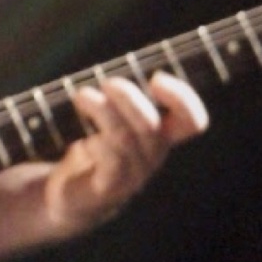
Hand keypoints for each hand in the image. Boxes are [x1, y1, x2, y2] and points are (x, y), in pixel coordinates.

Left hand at [40, 73, 208, 233]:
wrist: (70, 197)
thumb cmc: (92, 148)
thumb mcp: (110, 119)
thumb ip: (120, 97)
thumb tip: (120, 64)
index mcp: (159, 137)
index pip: (191, 121)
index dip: (183, 99)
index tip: (156, 79)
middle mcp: (151, 156)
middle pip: (152, 126)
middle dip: (131, 99)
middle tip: (109, 83)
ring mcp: (132, 175)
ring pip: (126, 140)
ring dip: (104, 112)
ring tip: (82, 95)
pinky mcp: (108, 188)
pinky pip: (111, 164)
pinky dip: (98, 144)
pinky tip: (84, 137)